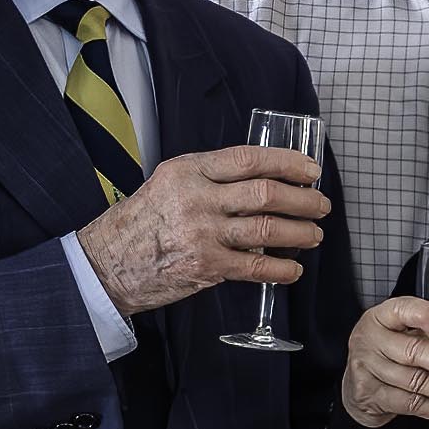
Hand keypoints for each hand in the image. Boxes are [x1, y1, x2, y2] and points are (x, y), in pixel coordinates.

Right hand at [74, 146, 328, 317]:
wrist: (107, 262)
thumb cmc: (142, 221)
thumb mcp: (169, 181)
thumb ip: (210, 176)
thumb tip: (262, 177)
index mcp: (190, 170)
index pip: (250, 159)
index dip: (288, 163)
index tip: (311, 170)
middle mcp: (198, 198)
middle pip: (266, 193)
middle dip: (303, 199)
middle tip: (320, 205)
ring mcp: (203, 234)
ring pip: (267, 229)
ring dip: (300, 232)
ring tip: (315, 235)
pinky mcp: (206, 267)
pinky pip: (256, 266)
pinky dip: (281, 269)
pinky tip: (293, 269)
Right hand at [341, 298, 428, 428]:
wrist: (359, 381)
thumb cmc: (393, 348)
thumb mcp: (413, 331)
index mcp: (384, 316)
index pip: (404, 310)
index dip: (427, 317)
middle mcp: (372, 340)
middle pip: (412, 351)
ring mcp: (368, 369)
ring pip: (414, 382)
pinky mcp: (370, 396)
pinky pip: (410, 404)